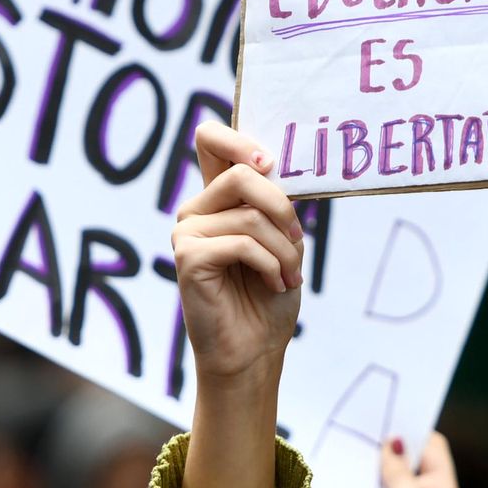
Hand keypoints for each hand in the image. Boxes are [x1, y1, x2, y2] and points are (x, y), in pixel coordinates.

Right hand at [173, 120, 303, 385]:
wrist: (255, 350)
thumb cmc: (269, 295)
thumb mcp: (284, 238)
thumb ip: (276, 202)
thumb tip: (277, 168)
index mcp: (218, 197)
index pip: (210, 139)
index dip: (238, 138)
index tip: (270, 162)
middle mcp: (197, 209)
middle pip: (243, 172)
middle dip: (284, 208)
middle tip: (299, 241)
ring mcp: (187, 232)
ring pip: (251, 214)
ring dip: (285, 248)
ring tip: (289, 274)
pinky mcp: (188, 257)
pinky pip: (243, 242)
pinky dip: (271, 264)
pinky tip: (274, 283)